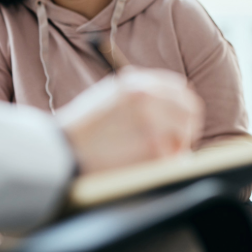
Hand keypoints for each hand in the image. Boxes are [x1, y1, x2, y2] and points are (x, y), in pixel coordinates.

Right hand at [56, 67, 204, 173]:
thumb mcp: (109, 96)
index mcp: (137, 84)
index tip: (180, 118)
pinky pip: (174, 159)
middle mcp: (148, 99)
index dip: (182, 105)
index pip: (179, 89)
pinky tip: (147, 168)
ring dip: (176, 148)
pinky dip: (166, 166)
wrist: (62, 152)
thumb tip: (172, 100)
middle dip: (185, 127)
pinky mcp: (154, 151)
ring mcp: (153, 124)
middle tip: (177, 142)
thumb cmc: (82, 128)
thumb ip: (139, 93)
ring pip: (185, 135)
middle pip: (190, 111)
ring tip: (155, 158)